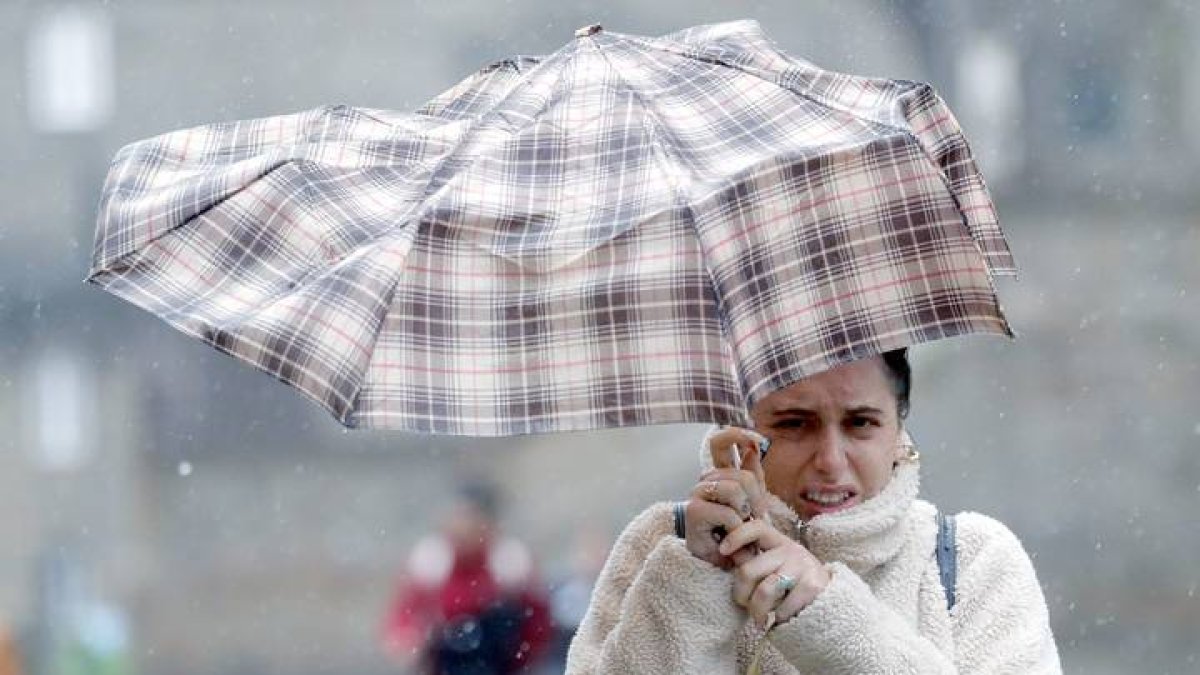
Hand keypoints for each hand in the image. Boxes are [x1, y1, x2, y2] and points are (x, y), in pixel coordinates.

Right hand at [683, 427, 770, 567]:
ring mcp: (698, 494)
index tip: (754, 441)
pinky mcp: (694, 511)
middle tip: (756, 517)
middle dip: (757, 498)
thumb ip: (752, 475)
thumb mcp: (750, 501)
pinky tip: (730, 537)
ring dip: (745, 513)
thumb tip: (752, 448)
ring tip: (740, 526)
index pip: (720, 442)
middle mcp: (707, 480)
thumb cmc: (735, 530)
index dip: (736, 435)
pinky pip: (729, 514)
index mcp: (720, 474)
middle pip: (741, 474)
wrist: (720, 558)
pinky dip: (737, 529)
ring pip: (735, 489)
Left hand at [720, 518, 830, 626]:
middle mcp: (792, 550)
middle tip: (746, 606)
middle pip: (749, 570)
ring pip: (764, 591)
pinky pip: (782, 607)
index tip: (723, 550)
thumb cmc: (794, 584)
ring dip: (757, 611)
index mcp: (779, 542)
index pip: (757, 527)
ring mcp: (803, 567)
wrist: (833, 601)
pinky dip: (778, 617)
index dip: (736, 535)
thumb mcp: (776, 566)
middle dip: (741, 595)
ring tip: (760, 618)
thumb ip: (754, 560)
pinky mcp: (813, 586)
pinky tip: (781, 618)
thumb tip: (726, 552)